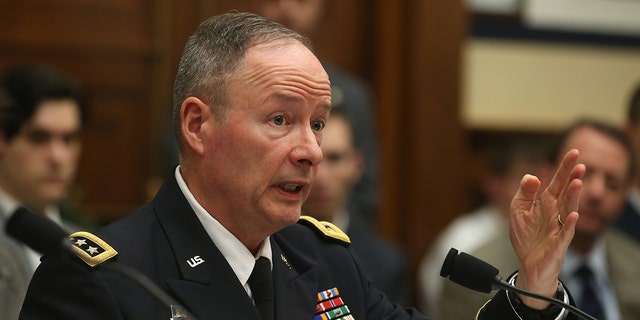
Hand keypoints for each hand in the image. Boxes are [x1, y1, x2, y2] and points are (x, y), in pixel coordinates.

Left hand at [509, 149, 584, 308]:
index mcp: (546, 202)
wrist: (528, 264)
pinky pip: (566, 232)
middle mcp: (556, 212)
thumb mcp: (518, 210)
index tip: (574, 152)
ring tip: (576, 182)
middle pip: (566, 192)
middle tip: (580, 164)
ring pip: (569, 209)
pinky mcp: (559, 243)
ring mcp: (559, 227)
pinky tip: (573, 214)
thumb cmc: (526, 236)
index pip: (558, 182)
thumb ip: (524, 192)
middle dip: (573, 178)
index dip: (565, 168)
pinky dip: (570, 223)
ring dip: (573, 196)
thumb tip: (532, 176)